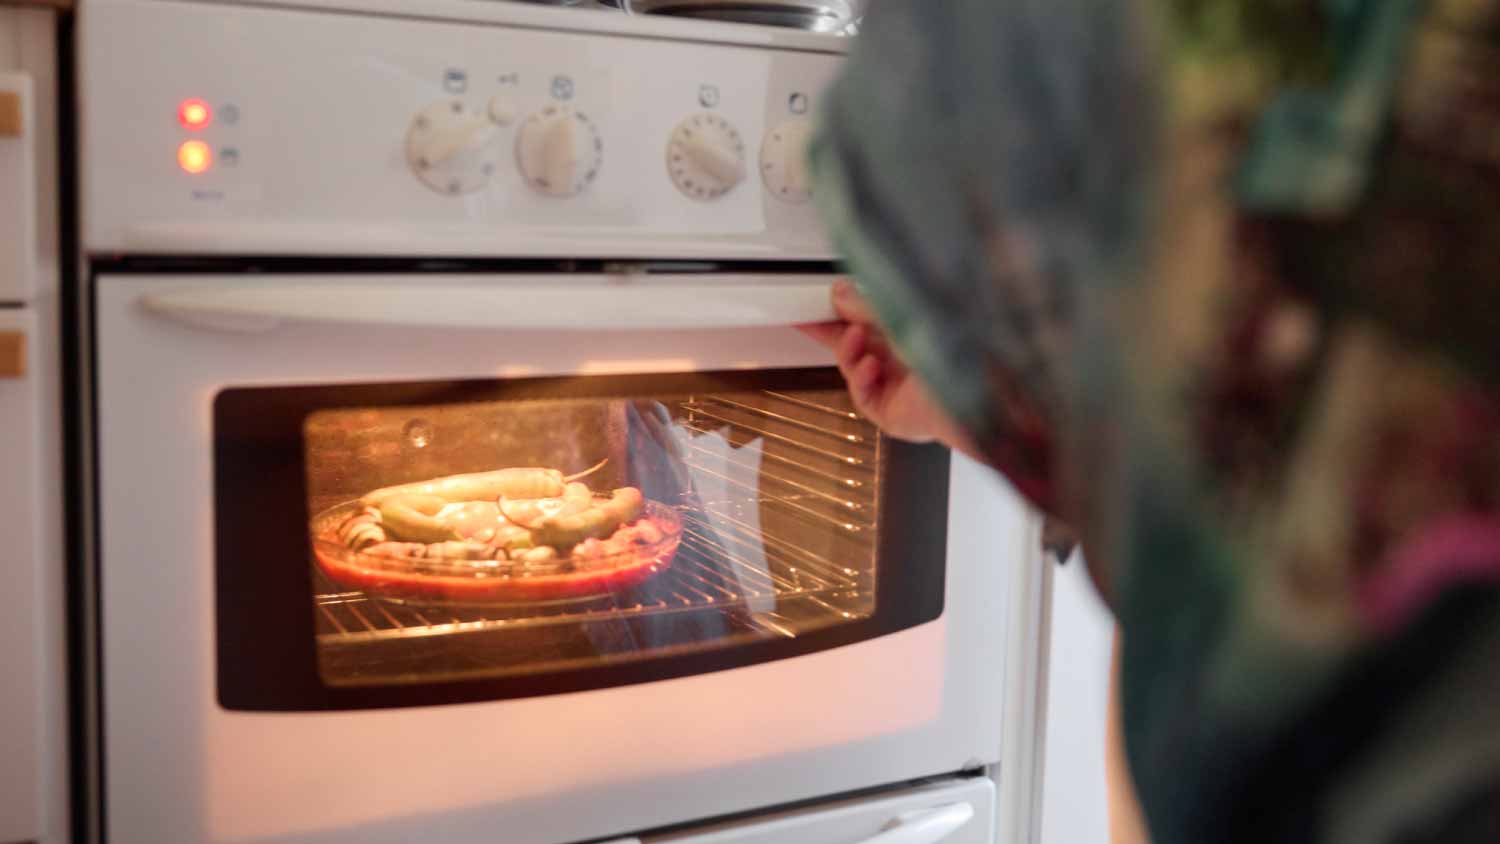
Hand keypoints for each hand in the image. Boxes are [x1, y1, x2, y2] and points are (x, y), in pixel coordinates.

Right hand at [799, 280, 976, 455]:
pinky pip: (863, 395)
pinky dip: (861, 378)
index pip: (867, 318)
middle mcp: (908, 360)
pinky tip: (871, 367)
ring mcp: (900, 388)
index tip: (815, 299)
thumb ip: (867, 306)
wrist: (978, 391)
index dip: (839, 309)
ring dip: (850, 351)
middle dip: (831, 330)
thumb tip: (840, 293)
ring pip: (855, 367)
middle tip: (807, 318)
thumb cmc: (959, 350)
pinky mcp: (893, 414)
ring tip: (856, 338)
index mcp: (914, 332)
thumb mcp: (903, 315)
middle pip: (856, 343)